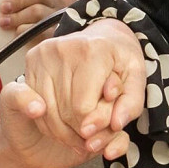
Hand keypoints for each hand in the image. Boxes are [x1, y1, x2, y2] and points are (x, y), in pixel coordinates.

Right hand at [3, 16, 146, 167]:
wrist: (102, 36)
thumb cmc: (119, 61)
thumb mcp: (137, 80)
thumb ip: (131, 105)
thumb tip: (116, 125)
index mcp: (94, 50)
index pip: (84, 108)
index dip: (95, 126)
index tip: (105, 127)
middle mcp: (64, 48)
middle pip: (65, 111)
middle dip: (81, 131)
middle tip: (94, 131)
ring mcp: (43, 53)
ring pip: (46, 112)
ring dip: (63, 131)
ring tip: (81, 131)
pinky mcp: (31, 59)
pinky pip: (32, 104)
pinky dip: (47, 121)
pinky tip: (62, 124)